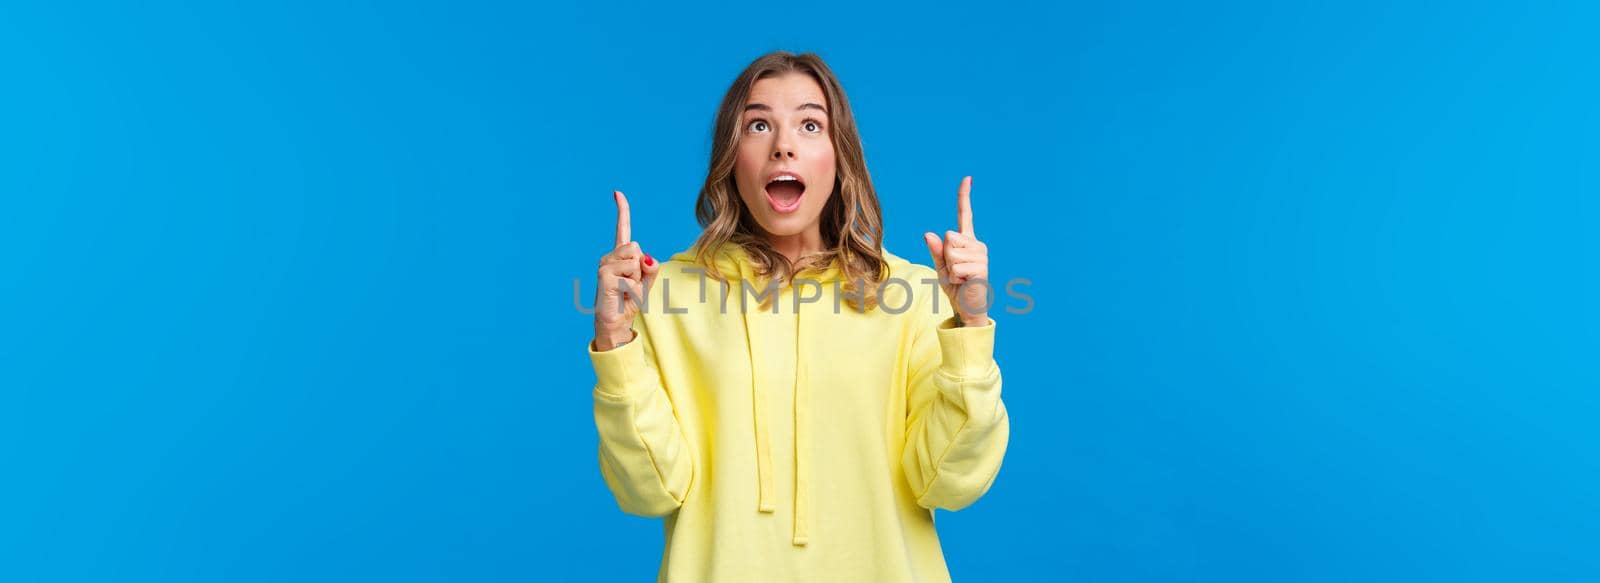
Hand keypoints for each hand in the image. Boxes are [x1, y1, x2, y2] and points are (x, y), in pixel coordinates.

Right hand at [593, 190, 660, 350]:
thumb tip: (646, 258)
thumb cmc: (629, 302)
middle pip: (636, 247)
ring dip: (638, 280)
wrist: (616, 324)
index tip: (617, 193)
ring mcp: (604, 265)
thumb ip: (651, 268)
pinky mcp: (604, 276)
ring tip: (626, 291)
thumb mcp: (646, 283)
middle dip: (642, 269)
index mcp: (620, 256)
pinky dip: (633, 290)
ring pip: (635, 260)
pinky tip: (621, 296)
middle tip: (631, 285)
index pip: (622, 229)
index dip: (622, 211)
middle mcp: (609, 257)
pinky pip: (631, 276)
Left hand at [923, 176, 990, 326]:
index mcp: (966, 241)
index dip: (964, 196)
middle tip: (955, 271)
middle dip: (945, 256)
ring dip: (949, 268)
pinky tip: (964, 282)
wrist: (968, 308)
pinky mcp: (981, 267)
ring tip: (960, 277)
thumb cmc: (956, 287)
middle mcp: (977, 244)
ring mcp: (981, 255)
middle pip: (948, 236)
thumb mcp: (940, 267)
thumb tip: (929, 233)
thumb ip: (936, 251)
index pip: (965, 215)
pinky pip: (955, 266)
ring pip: (950, 251)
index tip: (967, 178)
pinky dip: (954, 277)